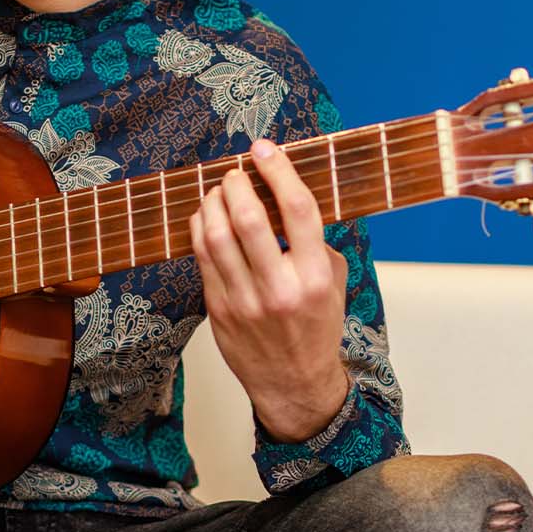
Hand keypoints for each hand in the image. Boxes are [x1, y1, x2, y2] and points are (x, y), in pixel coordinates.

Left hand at [189, 139, 349, 442]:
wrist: (294, 383)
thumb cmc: (315, 326)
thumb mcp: (333, 283)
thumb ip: (315, 242)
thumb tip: (286, 196)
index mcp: (316, 276)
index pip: (297, 210)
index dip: (278, 171)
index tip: (264, 148)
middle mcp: (280, 288)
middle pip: (249, 219)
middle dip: (236, 184)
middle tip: (235, 172)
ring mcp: (245, 301)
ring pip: (216, 236)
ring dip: (212, 202)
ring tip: (217, 190)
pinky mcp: (219, 309)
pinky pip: (201, 257)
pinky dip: (200, 228)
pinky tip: (205, 216)